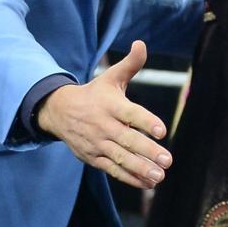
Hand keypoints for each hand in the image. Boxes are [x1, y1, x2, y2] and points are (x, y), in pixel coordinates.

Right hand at [35, 43, 169, 186]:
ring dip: (140, 169)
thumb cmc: (94, 94)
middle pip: (128, 140)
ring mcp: (98, 144)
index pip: (131, 114)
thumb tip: (141, 43)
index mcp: (111, 105)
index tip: (162, 131)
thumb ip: (131, 64)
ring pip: (120, 159)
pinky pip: (113, 170)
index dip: (146, 122)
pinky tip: (147, 182)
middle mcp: (104, 126)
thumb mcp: (111, 77)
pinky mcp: (94, 158)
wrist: (59, 111)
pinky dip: (130, 178)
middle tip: (167, 160)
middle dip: (147, 151)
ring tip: (159, 175)